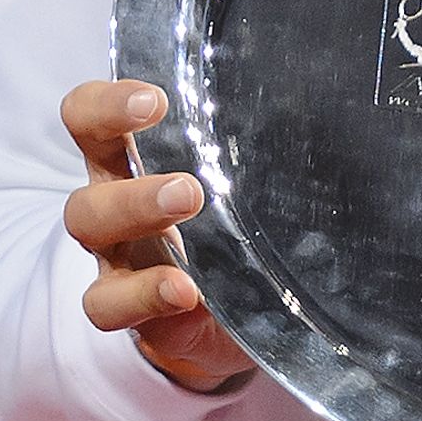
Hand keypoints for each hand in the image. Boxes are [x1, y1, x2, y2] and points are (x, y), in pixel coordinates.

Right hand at [62, 80, 252, 394]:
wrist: (233, 318)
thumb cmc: (238, 229)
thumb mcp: (247, 184)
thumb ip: (264, 149)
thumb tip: (335, 111)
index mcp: (132, 159)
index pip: (88, 117)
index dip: (106, 105)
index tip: (155, 102)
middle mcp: (113, 201)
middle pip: (89, 179)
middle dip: (135, 179)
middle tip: (190, 187)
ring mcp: (114, 255)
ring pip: (86, 227)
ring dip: (134, 215)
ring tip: (189, 215)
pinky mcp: (126, 307)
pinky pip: (106, 304)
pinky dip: (143, 295)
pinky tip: (183, 292)